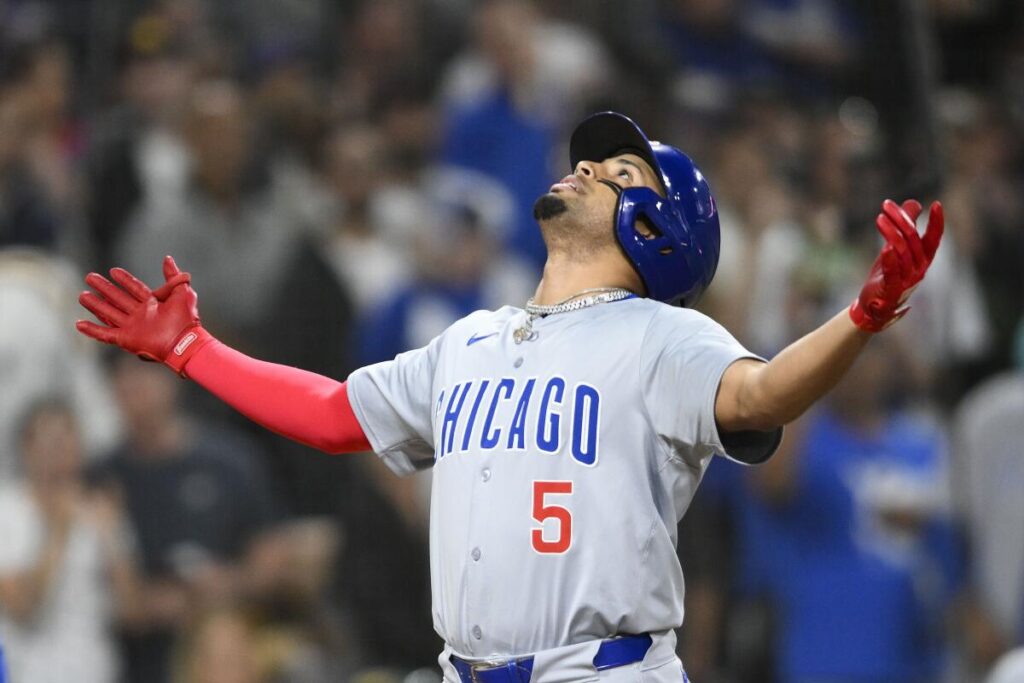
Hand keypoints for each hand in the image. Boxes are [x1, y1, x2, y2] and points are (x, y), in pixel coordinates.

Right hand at [76, 256, 212, 373]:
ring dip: (95, 305)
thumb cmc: (186, 319)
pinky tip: (79, 324)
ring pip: (109, 313)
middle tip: (90, 277)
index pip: (134, 288)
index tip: (113, 271)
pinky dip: (92, 330)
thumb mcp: (182, 292)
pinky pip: (106, 334)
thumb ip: (173, 276)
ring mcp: (132, 327)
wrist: (184, 342)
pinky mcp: (126, 339)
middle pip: (117, 298)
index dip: (124, 280)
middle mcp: (140, 314)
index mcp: (152, 304)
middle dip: (104, 288)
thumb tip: (167, 258)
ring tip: (82, 295)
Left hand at [849, 199, 943, 331]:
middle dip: (901, 219)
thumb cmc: (888, 274)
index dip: (937, 222)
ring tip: (879, 218)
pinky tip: (885, 247)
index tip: (936, 204)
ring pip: (902, 250)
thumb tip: (914, 202)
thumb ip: (907, 226)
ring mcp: (906, 280)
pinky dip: (891, 260)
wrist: (873, 305)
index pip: (934, 239)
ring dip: (891, 232)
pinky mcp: (891, 289)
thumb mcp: (897, 247)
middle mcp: (919, 268)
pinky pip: (894, 272)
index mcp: (923, 259)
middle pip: (913, 239)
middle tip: (886, 205)